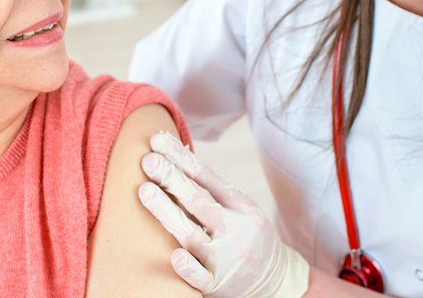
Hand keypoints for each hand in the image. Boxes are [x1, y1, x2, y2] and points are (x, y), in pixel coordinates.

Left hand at [138, 132, 309, 297]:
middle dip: (171, 178)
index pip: (206, 176)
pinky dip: (189, 266)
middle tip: (147, 160)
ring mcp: (226, 259)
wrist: (277, 283)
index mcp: (240, 206)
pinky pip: (201, 277)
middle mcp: (234, 230)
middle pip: (198, 200)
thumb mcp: (241, 210)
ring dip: (167, 212)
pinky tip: (175, 255)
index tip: (157, 140)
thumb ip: (211, 190)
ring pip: (192, 235)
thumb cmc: (248, 237)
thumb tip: (173, 157)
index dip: (181, 157)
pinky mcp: (218, 285)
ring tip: (144, 191)